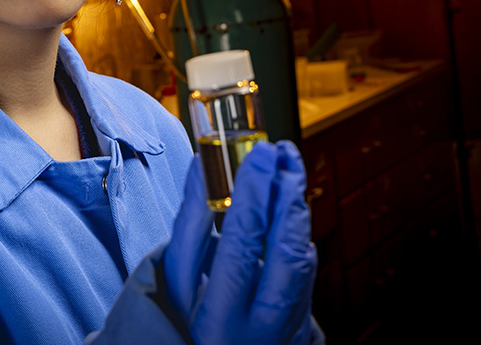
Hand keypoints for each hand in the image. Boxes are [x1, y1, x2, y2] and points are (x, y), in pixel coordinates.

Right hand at [163, 141, 319, 344]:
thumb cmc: (183, 322)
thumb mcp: (174, 280)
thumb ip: (189, 224)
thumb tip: (203, 167)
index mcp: (218, 320)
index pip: (243, 246)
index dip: (254, 196)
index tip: (260, 153)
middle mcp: (260, 330)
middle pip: (286, 253)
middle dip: (287, 196)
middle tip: (282, 153)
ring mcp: (286, 331)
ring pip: (303, 263)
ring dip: (298, 211)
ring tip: (289, 171)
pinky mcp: (301, 328)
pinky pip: (307, 277)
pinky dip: (299, 238)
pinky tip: (290, 213)